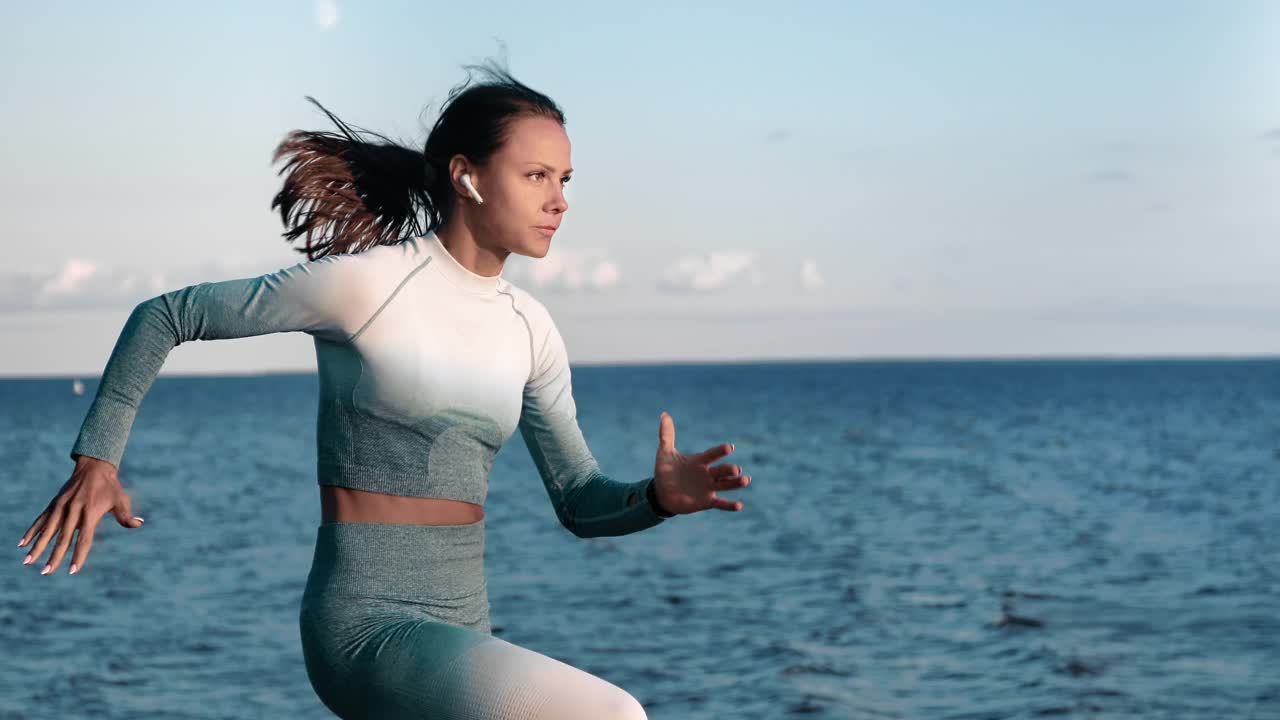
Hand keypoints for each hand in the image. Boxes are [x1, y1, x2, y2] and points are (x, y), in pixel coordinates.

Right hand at [18, 455, 144, 575]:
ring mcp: (62, 506)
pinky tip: (22, 544)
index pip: (84, 539)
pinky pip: (41, 520)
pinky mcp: (54, 503)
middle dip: (54, 556)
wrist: (94, 466)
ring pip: (48, 531)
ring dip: (37, 547)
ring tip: (27, 562)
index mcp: (90, 512)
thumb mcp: (121, 500)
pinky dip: (32, 531)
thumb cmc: (110, 487)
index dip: (79, 555)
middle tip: (46, 572)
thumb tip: (138, 524)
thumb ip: (126, 515)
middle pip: (63, 538)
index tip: (72, 570)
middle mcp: (73, 510)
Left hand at [651, 411, 751, 514]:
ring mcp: (709, 487)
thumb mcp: (664, 453)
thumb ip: (666, 435)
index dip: (720, 451)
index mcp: (700, 461)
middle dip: (730, 470)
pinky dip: (730, 505)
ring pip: (726, 484)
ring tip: (746, 480)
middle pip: (722, 470)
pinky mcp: (707, 501)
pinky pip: (720, 503)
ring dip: (736, 483)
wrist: (661, 493)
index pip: (712, 454)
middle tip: (736, 470)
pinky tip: (739, 505)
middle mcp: (707, 473)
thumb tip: (664, 414)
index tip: (730, 447)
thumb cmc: (665, 471)